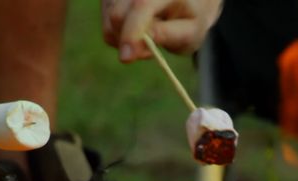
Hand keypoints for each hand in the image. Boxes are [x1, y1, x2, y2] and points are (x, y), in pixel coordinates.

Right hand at [101, 0, 222, 62]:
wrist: (188, 0)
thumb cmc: (190, 18)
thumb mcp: (189, 31)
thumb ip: (164, 36)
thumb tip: (134, 47)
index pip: (141, 6)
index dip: (131, 32)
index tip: (126, 58)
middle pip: (117, 14)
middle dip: (128, 40)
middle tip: (150, 49)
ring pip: (108, 20)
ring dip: (124, 38)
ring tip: (148, 34)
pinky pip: (107, 22)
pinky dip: (119, 34)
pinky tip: (137, 29)